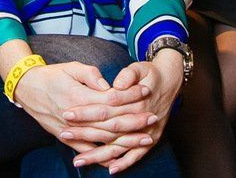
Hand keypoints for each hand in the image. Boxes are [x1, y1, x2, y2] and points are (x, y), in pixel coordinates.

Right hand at [13, 61, 150, 155]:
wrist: (27, 88)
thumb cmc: (52, 75)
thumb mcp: (72, 67)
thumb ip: (91, 75)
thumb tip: (109, 85)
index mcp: (79, 97)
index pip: (111, 98)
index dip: (129, 95)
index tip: (146, 91)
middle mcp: (76, 117)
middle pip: (111, 122)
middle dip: (134, 122)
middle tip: (153, 118)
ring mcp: (71, 130)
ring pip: (103, 139)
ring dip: (126, 140)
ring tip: (145, 139)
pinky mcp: (65, 137)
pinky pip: (87, 150)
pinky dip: (102, 156)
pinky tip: (118, 158)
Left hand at [65, 51, 184, 173]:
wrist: (171, 82)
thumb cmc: (150, 74)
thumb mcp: (140, 67)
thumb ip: (128, 74)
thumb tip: (117, 85)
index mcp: (136, 100)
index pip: (106, 107)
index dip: (86, 111)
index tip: (68, 113)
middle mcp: (141, 117)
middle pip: (109, 129)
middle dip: (85, 134)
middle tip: (64, 134)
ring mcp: (147, 131)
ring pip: (119, 145)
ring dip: (98, 155)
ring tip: (78, 161)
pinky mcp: (151, 138)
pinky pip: (137, 154)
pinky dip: (125, 163)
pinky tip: (110, 169)